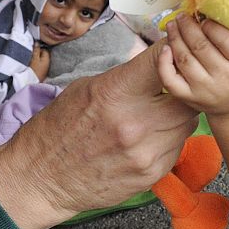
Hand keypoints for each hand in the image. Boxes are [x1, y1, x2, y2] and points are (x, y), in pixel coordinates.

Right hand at [0, 42, 197, 228]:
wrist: (41, 179)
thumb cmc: (59, 130)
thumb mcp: (84, 89)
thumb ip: (126, 77)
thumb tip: (159, 63)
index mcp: (114, 93)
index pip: (162, 59)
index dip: (172, 51)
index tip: (173, 49)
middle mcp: (135, 123)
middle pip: (186, 94)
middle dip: (182, 87)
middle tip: (171, 87)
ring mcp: (146, 152)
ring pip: (188, 122)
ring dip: (178, 115)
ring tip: (156, 115)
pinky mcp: (152, 174)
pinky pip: (177, 147)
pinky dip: (169, 139)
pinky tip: (148, 139)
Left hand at [157, 14, 228, 120]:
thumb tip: (223, 11)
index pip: (227, 40)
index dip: (212, 25)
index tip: (204, 16)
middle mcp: (225, 79)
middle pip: (201, 47)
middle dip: (188, 26)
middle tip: (183, 16)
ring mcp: (205, 90)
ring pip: (184, 59)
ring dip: (175, 37)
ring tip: (173, 24)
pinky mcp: (189, 97)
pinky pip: (170, 79)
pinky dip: (164, 62)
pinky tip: (166, 48)